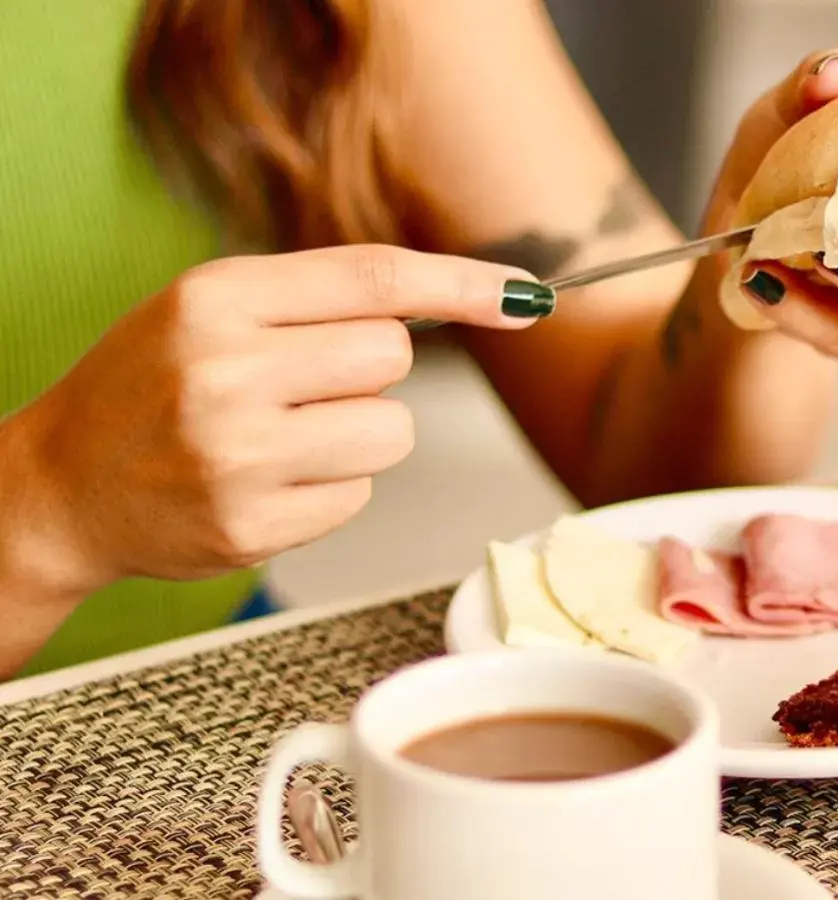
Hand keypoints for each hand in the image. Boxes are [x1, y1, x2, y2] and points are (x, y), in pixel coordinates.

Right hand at [16, 245, 552, 590]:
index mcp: (218, 299)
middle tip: (304, 385)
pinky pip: (360, 498)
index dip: (463, 284)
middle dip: (370, 372)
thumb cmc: (148, 388)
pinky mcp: (251, 527)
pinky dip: (330, 490)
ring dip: (358, 435)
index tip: (527, 294)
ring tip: (281, 438)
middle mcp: (226, 372)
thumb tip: (453, 302)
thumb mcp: (209, 311)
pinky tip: (266, 484)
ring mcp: (238, 456)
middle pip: (394, 358)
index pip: (375, 279)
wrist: (61, 487)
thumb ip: (316, 300)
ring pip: (390, 431)